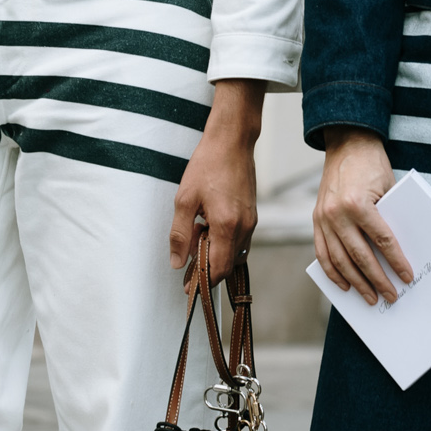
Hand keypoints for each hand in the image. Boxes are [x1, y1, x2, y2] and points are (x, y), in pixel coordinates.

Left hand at [170, 81, 264, 278]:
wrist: (232, 142)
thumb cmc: (208, 165)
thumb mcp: (185, 200)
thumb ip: (180, 234)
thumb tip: (177, 262)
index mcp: (227, 225)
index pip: (218, 268)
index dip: (202, 282)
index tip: (189, 288)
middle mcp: (244, 227)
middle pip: (228, 265)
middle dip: (208, 272)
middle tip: (187, 271)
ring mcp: (251, 222)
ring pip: (235, 254)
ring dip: (216, 257)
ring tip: (195, 246)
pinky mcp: (252, 215)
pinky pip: (239, 241)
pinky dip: (224, 245)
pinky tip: (208, 232)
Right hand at [312, 128, 413, 305]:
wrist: (347, 143)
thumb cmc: (372, 165)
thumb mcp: (388, 188)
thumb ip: (390, 218)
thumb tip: (398, 252)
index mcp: (358, 204)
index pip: (382, 241)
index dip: (396, 262)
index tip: (406, 277)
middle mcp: (337, 213)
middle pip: (360, 256)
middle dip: (377, 279)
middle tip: (390, 296)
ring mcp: (323, 218)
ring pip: (339, 260)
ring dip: (355, 282)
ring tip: (369, 297)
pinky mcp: (316, 219)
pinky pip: (322, 252)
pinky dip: (332, 271)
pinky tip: (343, 284)